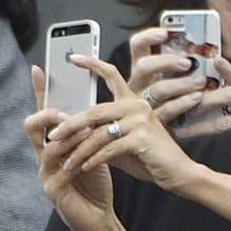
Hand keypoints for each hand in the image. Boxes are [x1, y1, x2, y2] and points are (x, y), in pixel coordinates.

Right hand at [24, 66, 116, 230]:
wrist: (99, 214)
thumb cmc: (96, 180)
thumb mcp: (94, 149)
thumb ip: (90, 130)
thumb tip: (98, 104)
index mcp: (53, 143)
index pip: (43, 113)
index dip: (39, 92)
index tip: (40, 68)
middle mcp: (43, 155)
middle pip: (33, 126)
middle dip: (49, 114)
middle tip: (69, 112)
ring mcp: (45, 172)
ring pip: (48, 147)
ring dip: (68, 137)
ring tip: (87, 130)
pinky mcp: (53, 189)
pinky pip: (60, 169)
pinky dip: (74, 159)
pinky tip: (88, 154)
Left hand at [46, 55, 198, 193]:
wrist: (178, 173)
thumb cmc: (152, 159)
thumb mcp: (124, 144)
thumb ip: (103, 135)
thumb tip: (74, 134)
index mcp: (133, 103)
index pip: (113, 75)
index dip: (92, 64)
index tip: (72, 57)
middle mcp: (137, 106)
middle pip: (94, 111)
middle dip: (70, 125)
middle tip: (53, 136)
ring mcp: (140, 121)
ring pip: (99, 133)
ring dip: (80, 150)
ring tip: (67, 162)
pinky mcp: (142, 138)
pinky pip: (109, 148)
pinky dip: (94, 159)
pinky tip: (85, 167)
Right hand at [129, 28, 230, 136]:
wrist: (167, 143)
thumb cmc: (179, 100)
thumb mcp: (179, 81)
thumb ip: (189, 67)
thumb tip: (213, 55)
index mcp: (143, 70)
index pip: (138, 46)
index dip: (149, 37)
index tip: (166, 33)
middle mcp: (138, 86)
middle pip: (144, 67)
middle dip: (167, 61)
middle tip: (189, 62)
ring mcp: (144, 105)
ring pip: (157, 91)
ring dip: (181, 85)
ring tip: (202, 83)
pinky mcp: (155, 124)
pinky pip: (170, 115)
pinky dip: (188, 107)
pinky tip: (201, 100)